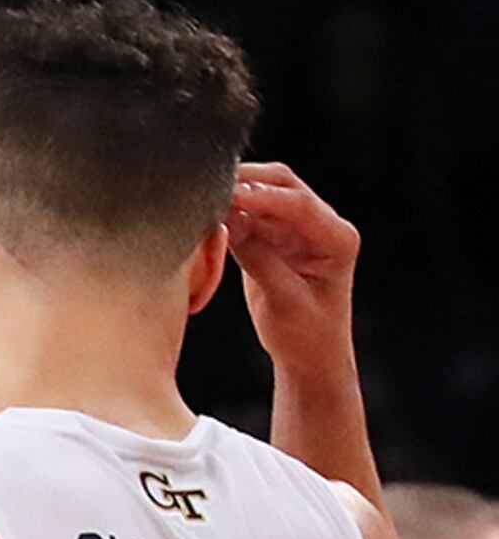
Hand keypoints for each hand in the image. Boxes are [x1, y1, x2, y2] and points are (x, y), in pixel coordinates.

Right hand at [226, 160, 358, 381]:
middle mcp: (320, 227)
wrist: (309, 356)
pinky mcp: (273, 238)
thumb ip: (259, 257)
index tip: (226, 194)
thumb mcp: (284, 300)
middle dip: (246, 182)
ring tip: (200, 204)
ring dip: (233, 196)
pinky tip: (205, 219)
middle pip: (281, 185)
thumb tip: (227, 221)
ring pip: (261, 196)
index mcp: (337, 239)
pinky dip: (227, 214)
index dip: (261, 196)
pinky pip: (247, 215)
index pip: (299, 204)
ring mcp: (296, 231)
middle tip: (206, 189)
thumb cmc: (307, 336)